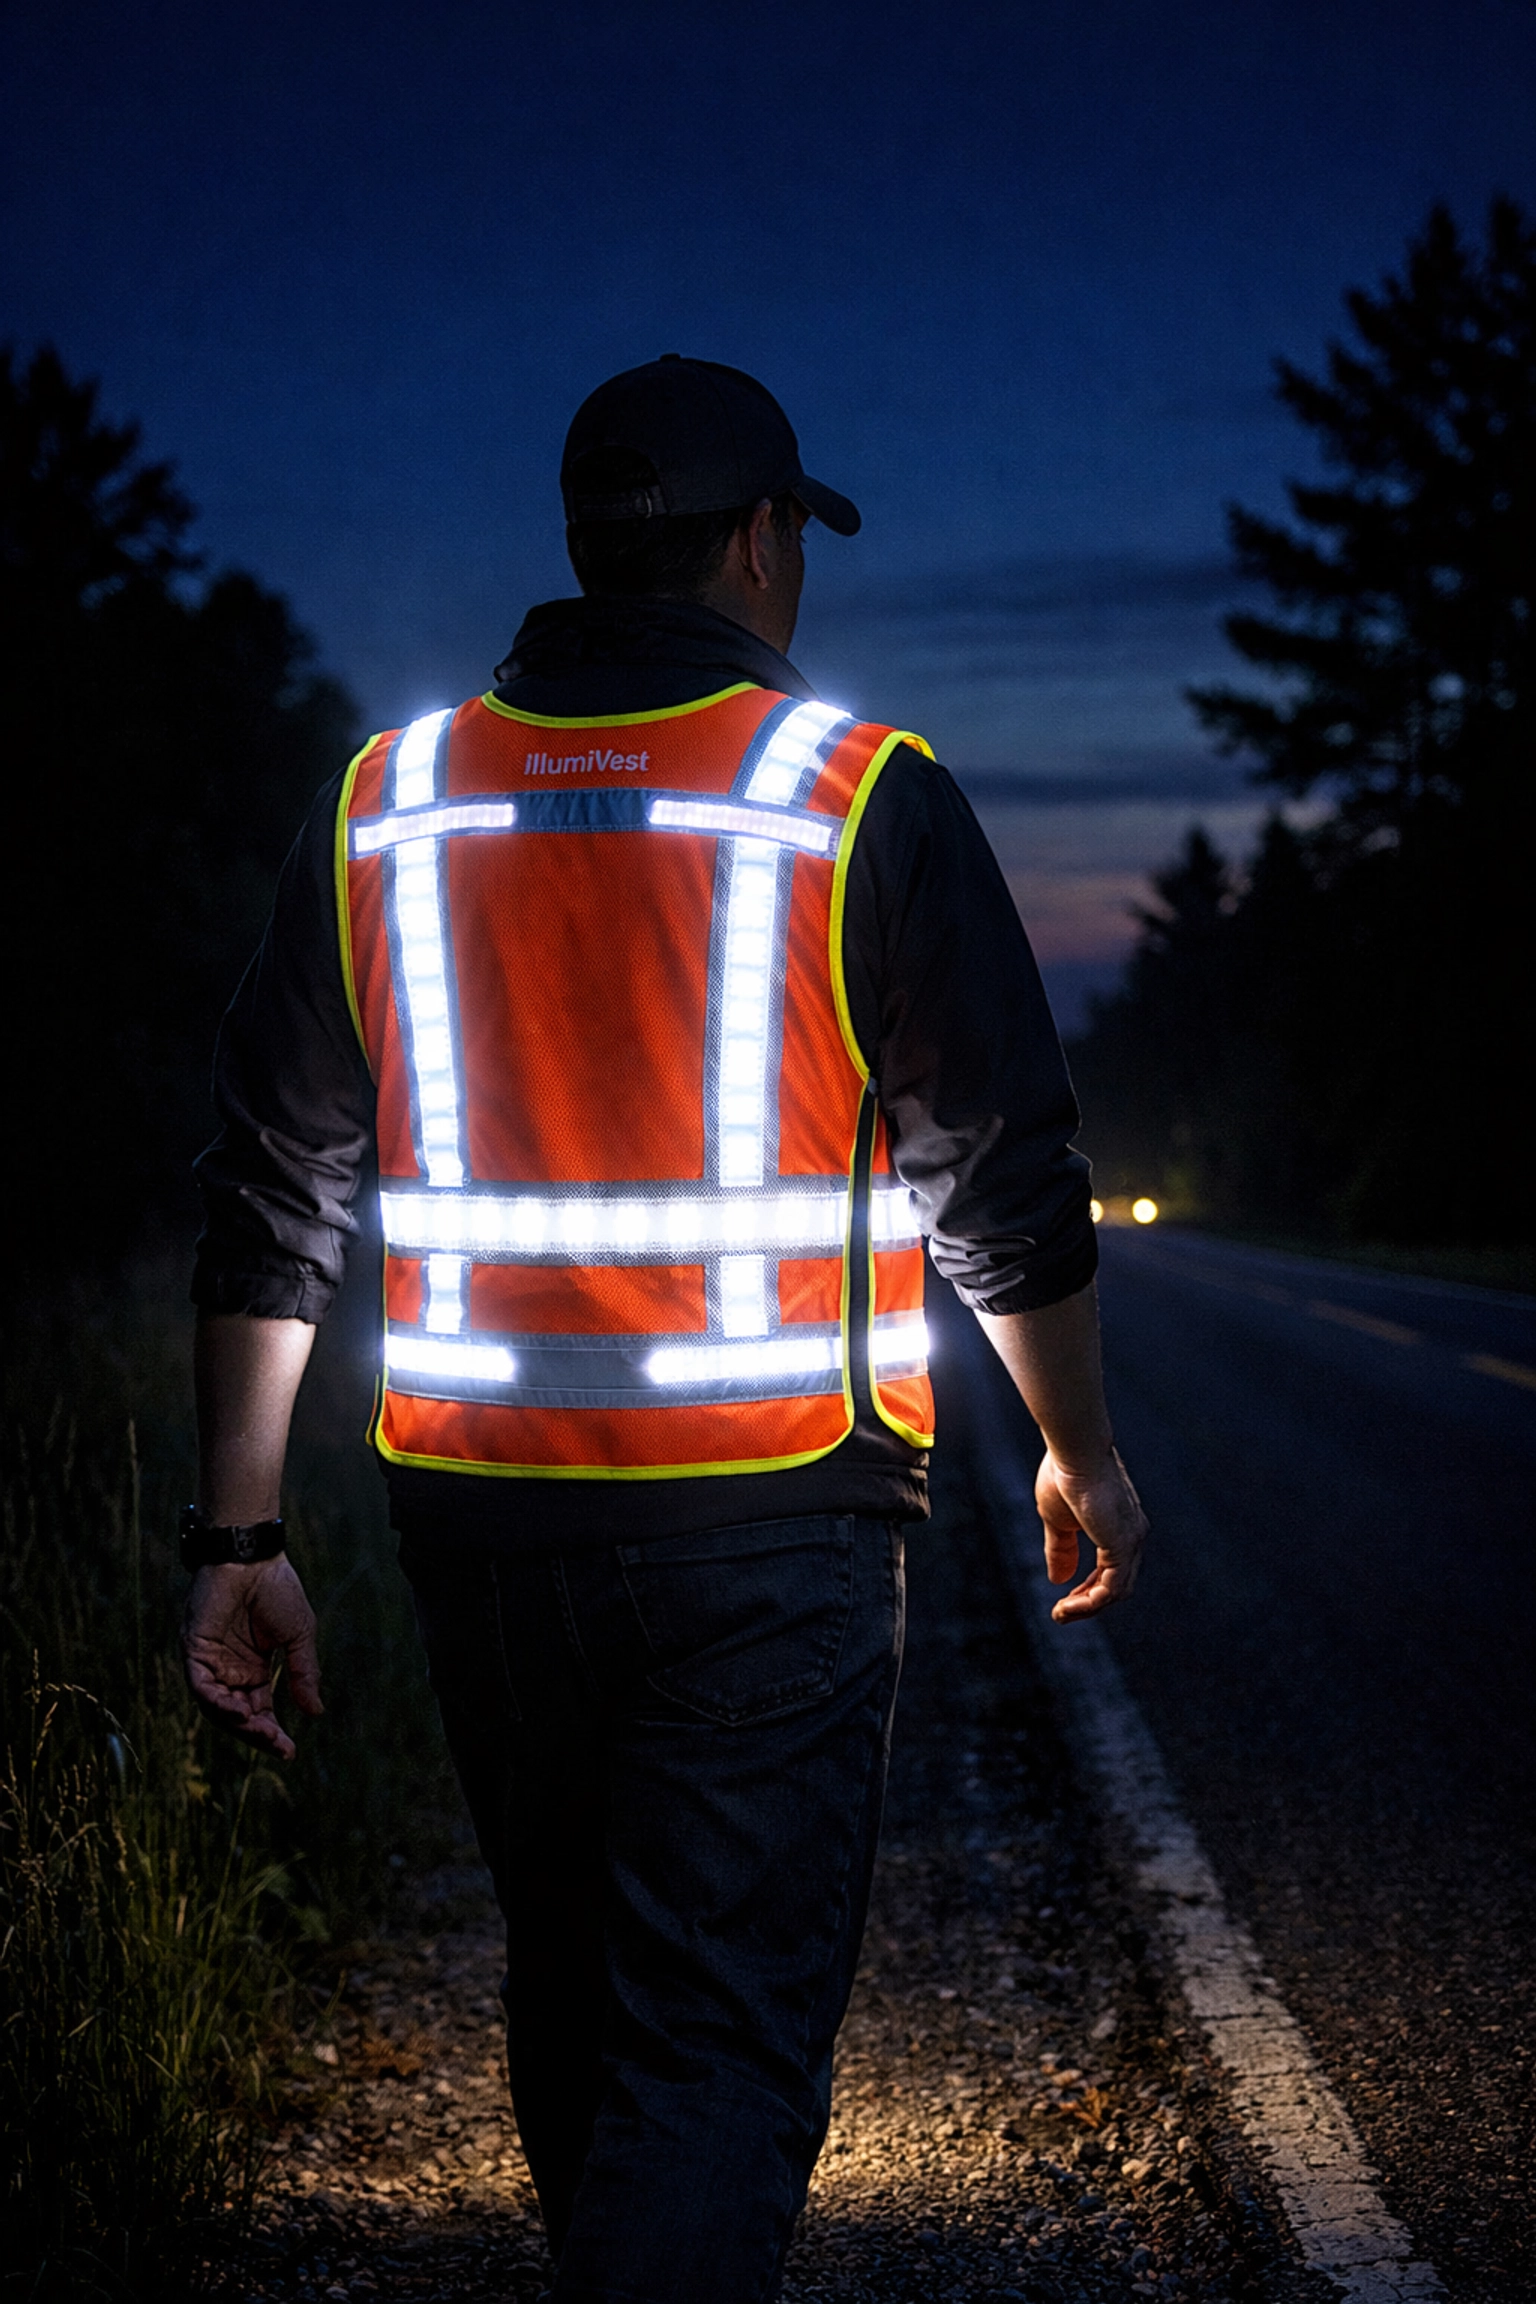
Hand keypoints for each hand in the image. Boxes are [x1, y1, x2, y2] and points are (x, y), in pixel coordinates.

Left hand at [181, 1557, 322, 1760]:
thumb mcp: (299, 1636)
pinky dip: (217, 1703)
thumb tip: (315, 1712)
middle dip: (256, 1734)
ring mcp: (210, 1661)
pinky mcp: (194, 1650)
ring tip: (260, 1730)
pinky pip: (201, 1686)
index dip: (272, 1733)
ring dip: (237, 1723)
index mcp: (253, 1668)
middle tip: (278, 1745)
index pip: (258, 1711)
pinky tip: (239, 1711)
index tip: (289, 1752)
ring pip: (216, 1707)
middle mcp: (229, 1670)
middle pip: (237, 1715)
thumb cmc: (277, 1589)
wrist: (254, 1557)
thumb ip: (303, 1673)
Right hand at [1035, 1445, 1146, 1621]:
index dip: (1088, 1589)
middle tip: (1062, 1613)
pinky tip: (1066, 1605)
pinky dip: (1088, 1603)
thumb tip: (1058, 1579)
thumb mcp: (1058, 1521)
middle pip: (1118, 1584)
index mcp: (1121, 1526)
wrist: (1074, 1450)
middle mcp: (1133, 1535)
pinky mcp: (1122, 1545)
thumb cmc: (1064, 1475)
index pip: (1113, 1569)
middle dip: (1088, 1602)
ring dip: (1086, 1608)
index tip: (1065, 1599)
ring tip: (1061, 1613)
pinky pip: (1110, 1589)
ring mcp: (1131, 1541)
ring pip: (1115, 1592)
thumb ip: (1062, 1550)